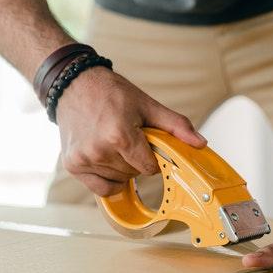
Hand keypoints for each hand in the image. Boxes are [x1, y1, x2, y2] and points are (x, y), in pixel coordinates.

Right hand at [56, 66, 206, 195]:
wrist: (74, 85)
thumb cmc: (111, 93)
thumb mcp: (147, 105)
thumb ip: (176, 126)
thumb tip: (200, 143)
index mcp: (119, 135)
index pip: (149, 168)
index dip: (153, 157)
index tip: (146, 143)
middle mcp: (99, 150)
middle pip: (134, 174)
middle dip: (137, 160)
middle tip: (128, 137)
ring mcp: (83, 159)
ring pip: (119, 180)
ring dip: (122, 167)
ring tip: (113, 142)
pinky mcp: (73, 165)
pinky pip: (101, 188)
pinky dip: (108, 179)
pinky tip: (107, 160)